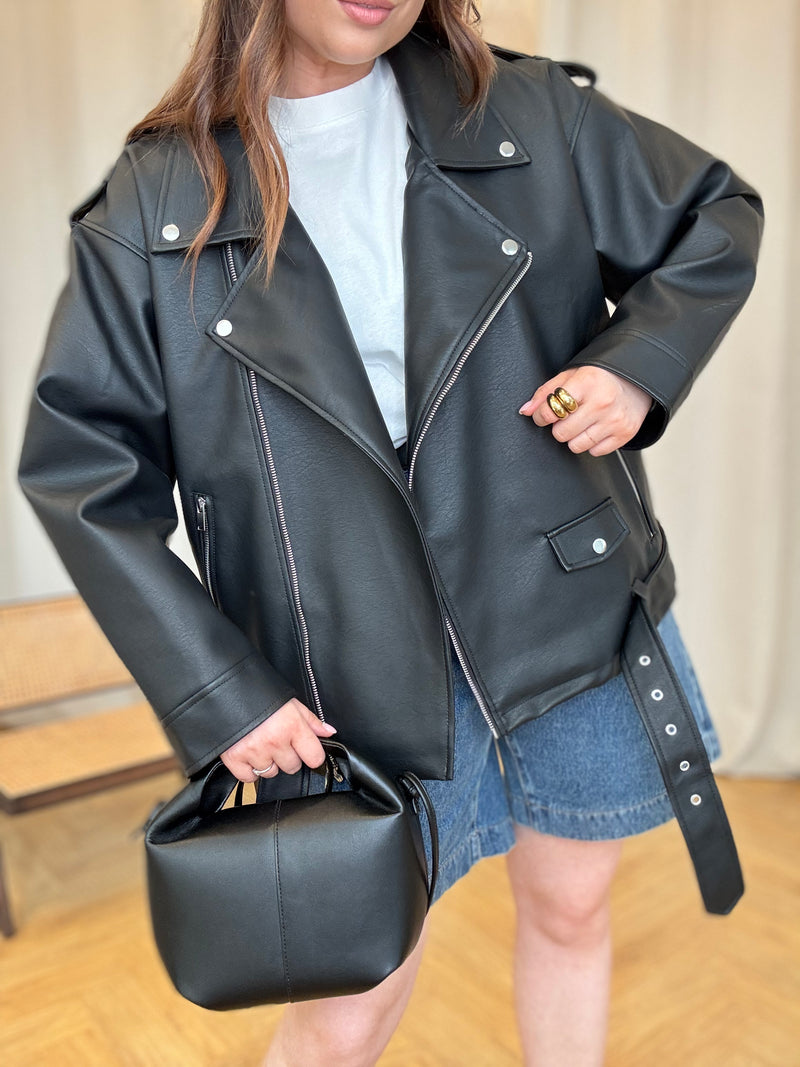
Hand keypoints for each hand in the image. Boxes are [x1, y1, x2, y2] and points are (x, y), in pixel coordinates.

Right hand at [220, 697, 336, 782]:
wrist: (224, 689)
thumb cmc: (259, 694)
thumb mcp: (289, 702)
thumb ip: (311, 720)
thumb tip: (329, 732)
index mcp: (292, 726)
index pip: (315, 757)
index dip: (311, 754)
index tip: (306, 750)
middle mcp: (275, 741)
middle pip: (292, 767)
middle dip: (287, 756)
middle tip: (277, 740)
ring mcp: (254, 752)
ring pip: (271, 773)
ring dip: (268, 762)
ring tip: (260, 743)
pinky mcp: (234, 759)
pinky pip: (249, 777)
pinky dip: (249, 769)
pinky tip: (248, 753)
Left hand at [518, 366, 652, 455]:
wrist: (636, 379)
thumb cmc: (599, 377)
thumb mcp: (571, 376)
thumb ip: (545, 392)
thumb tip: (526, 411)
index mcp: (586, 383)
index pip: (550, 410)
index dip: (541, 415)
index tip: (544, 414)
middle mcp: (602, 402)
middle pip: (561, 433)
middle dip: (559, 427)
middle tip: (568, 417)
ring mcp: (615, 420)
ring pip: (576, 446)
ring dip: (574, 437)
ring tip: (582, 422)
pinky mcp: (625, 433)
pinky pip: (594, 452)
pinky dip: (592, 443)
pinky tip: (596, 428)